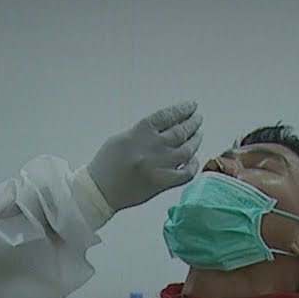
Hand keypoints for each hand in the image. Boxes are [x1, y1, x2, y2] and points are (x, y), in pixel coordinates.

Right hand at [86, 101, 202, 212]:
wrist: (100, 190)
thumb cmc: (106, 164)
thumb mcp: (121, 138)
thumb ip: (143, 132)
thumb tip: (164, 127)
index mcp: (140, 132)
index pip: (168, 115)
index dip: (183, 109)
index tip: (191, 106)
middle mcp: (152, 147)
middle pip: (181, 131)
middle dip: (192, 123)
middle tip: (197, 119)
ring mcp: (159, 166)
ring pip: (187, 150)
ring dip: (195, 140)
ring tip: (198, 135)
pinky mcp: (162, 183)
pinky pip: (186, 173)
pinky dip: (193, 165)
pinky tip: (193, 160)